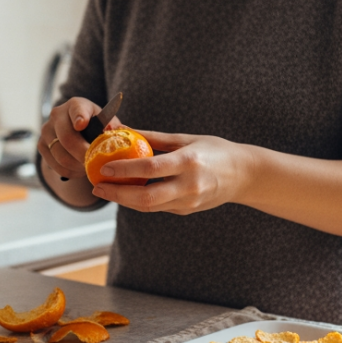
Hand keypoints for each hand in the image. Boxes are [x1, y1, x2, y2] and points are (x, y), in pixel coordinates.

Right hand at [38, 97, 119, 180]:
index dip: (79, 116)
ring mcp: (46, 130)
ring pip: (60, 155)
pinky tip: (79, 170)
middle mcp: (57, 114)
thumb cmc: (95, 126)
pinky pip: (55, 165)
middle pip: (67, 138)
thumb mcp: (107, 123)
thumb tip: (128, 133)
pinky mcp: (41, 145)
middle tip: (95, 164)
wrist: (74, 132)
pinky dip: (69, 171)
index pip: (77, 110)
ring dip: (77, 166)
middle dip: (83, 154)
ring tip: (89, 169)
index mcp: (76, 105)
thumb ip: (115, 129)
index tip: (82, 124)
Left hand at [90, 131, 253, 214]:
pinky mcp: (187, 210)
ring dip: (124, 200)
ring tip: (105, 190)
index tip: (104, 167)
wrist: (245, 175)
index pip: (150, 168)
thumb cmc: (216, 150)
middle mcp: (189, 186)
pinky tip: (125, 192)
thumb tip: (126, 132)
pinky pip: (158, 207)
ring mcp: (189, 202)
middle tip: (97, 185)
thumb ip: (156, 139)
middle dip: (117, 193)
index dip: (125, 169)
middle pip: (146, 197)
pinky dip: (138, 201)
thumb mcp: (187, 138)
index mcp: (189, 162)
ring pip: (149, 207)